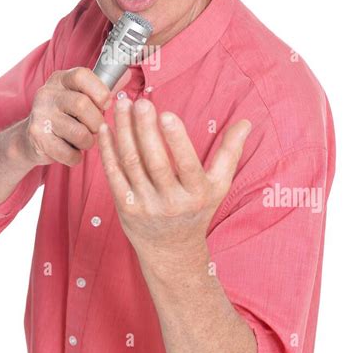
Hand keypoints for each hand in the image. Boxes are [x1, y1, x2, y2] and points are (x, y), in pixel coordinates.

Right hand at [22, 67, 111, 166]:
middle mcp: (47, 94)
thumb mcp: (79, 95)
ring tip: (83, 140)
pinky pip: (69, 153)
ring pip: (79, 133)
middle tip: (95, 128)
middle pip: (82, 105)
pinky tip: (71, 151)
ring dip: (88, 142)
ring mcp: (40, 116)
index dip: (99, 91)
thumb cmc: (66, 115)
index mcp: (60, 79)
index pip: (81, 76)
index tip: (106, 103)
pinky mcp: (37, 138)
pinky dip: (75, 156)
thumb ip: (101, 89)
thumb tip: (127, 76)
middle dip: (96, 122)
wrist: (32, 137)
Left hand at [97, 96, 250, 259]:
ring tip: (122, 106)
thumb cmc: (197, 210)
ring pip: (131, 163)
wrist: (171, 250)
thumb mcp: (219, 185)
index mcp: (196, 193)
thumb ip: (230, 152)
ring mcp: (145, 205)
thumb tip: (246, 122)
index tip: (168, 114)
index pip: (186, 164)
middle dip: (146, 130)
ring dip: (124, 132)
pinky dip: (107, 150)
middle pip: (155, 161)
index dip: (176, 140)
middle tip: (140, 102)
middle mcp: (171, 202)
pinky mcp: (125, 206)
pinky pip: (113, 174)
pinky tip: (106, 128)